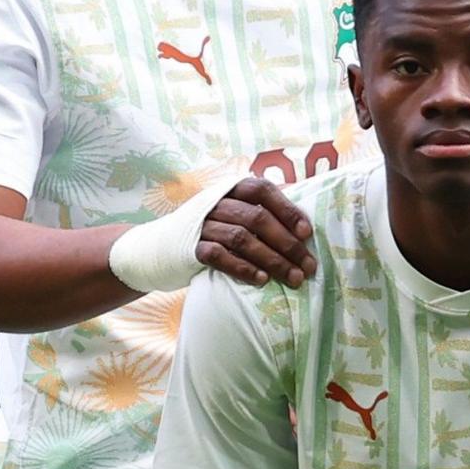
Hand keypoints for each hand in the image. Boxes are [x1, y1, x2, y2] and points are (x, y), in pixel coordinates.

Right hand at [194, 176, 316, 288]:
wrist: (161, 246)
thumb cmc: (213, 229)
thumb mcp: (235, 213)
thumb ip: (263, 213)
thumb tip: (306, 229)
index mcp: (231, 189)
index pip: (262, 190)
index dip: (287, 209)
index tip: (307, 233)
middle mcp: (215, 202)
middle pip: (256, 218)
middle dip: (287, 244)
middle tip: (308, 266)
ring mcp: (201, 225)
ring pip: (241, 238)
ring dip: (271, 259)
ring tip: (292, 277)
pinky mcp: (190, 247)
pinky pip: (218, 255)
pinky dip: (242, 267)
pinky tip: (261, 280)